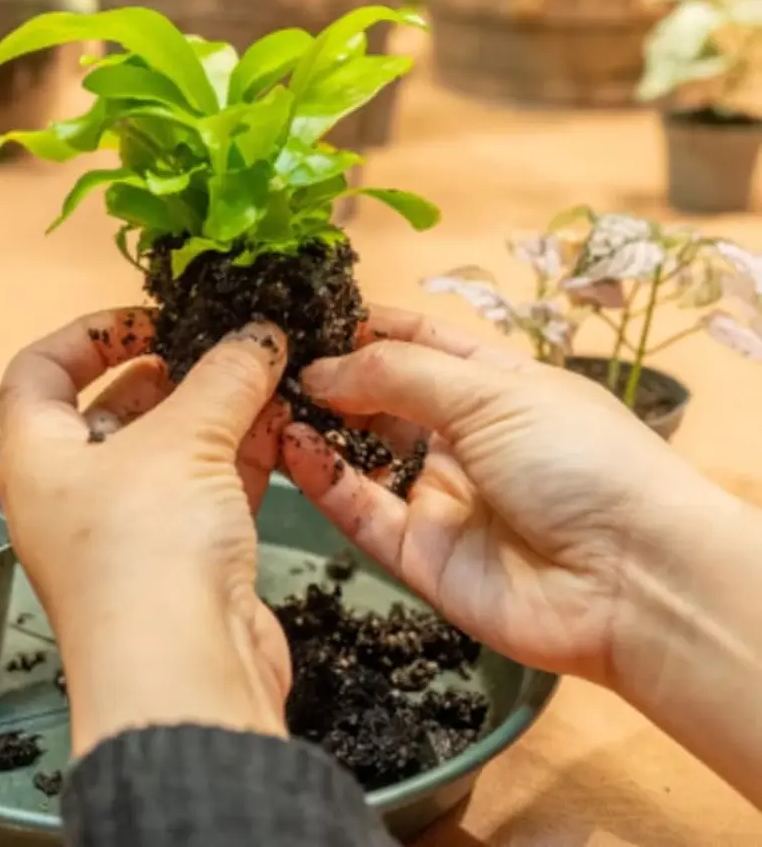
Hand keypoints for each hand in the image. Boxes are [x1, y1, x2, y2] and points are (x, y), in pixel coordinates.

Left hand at [0, 307, 292, 756]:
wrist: (182, 673)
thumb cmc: (146, 549)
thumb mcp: (183, 440)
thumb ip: (223, 377)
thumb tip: (260, 332)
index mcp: (36, 458)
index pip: (39, 372)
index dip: (88, 334)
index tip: (149, 317)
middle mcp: (72, 494)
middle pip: (112, 410)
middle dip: (170, 372)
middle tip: (221, 342)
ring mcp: (128, 530)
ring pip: (170, 451)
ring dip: (216, 411)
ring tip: (265, 371)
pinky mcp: (182, 560)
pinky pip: (208, 489)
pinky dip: (241, 455)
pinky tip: (282, 424)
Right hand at [282, 305, 743, 689]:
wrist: (630, 582)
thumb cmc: (577, 460)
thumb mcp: (491, 392)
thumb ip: (396, 374)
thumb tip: (318, 367)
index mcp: (495, 385)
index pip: (417, 342)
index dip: (364, 326)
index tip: (303, 311)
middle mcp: (462, 438)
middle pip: (380, 399)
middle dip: (328, 377)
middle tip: (266, 359)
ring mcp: (439, 498)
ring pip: (360, 456)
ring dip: (315, 426)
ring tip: (263, 399)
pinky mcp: (418, 555)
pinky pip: (359, 510)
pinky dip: (322, 479)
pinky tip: (290, 445)